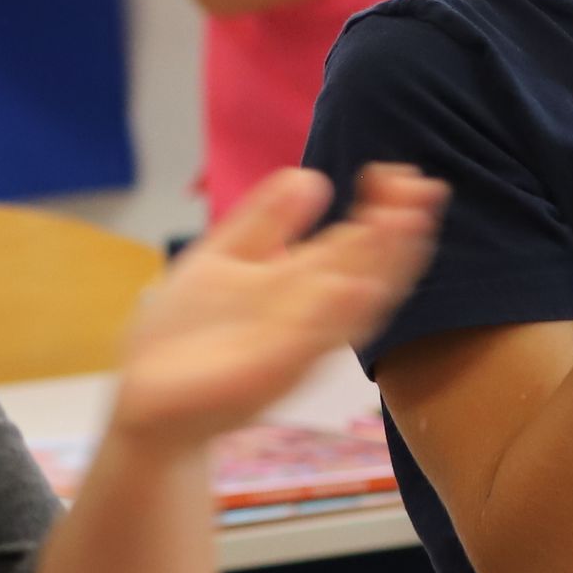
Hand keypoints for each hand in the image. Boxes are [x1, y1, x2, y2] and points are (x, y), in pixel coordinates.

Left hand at [106, 164, 443, 448]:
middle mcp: (309, 312)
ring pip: (353, 304)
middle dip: (396, 234)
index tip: (399, 173)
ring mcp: (294, 343)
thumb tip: (312, 175)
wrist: (149, 399)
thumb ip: (266, 220)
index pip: (355, 242)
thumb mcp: (225, 257)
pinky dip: (333, 316)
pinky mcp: (269, 372)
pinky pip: (310, 341)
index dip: (382, 209)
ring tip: (406, 226)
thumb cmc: (188, 332)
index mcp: (300, 283)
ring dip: (381, 268)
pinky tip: (354, 284)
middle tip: (423, 191)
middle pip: (366, 268)